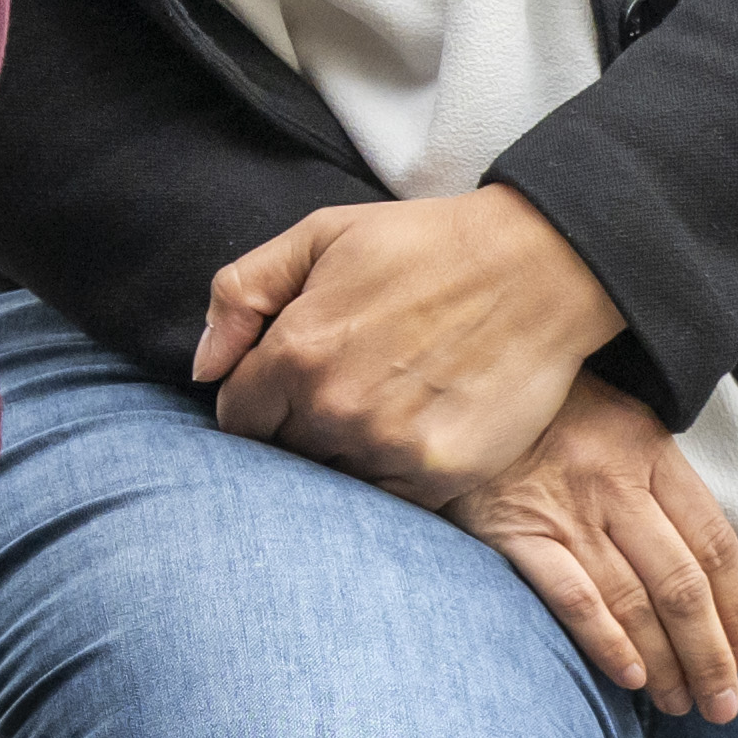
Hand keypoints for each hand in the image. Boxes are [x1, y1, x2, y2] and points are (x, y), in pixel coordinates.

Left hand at [197, 188, 621, 503]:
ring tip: (375, 416)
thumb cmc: (423, 246)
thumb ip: (241, 293)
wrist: (536, 269)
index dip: (254, 404)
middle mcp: (335, 407)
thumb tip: (202, 368)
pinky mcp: (438, 475)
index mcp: (296, 350)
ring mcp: (388, 447)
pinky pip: (384, 503)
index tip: (282, 390)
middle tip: (335, 398)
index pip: (237, 418)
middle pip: (281, 455)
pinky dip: (386, 479)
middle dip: (294, 431)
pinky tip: (406, 439)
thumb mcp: (319, 235)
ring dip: (341, 458)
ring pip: (331, 482)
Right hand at [447, 380, 737, 724]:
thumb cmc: (547, 416)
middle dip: (710, 656)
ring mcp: (564, 509)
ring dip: (666, 664)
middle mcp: (614, 481)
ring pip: (635, 602)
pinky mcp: (515, 532)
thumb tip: (710, 572)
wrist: (457, 388)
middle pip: (683, 585)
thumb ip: (660, 483)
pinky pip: (575, 599)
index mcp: (649, 450)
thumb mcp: (616, 422)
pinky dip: (608, 643)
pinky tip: (631, 677)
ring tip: (680, 703)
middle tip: (723, 704)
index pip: (715, 544)